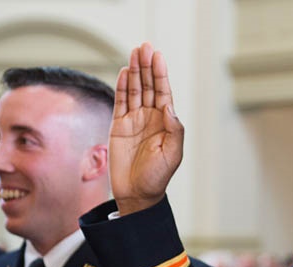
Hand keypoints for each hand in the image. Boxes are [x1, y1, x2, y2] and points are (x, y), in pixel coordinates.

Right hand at [109, 42, 183, 214]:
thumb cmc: (158, 177)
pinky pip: (121, 102)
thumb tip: (168, 107)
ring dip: (135, 72)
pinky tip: (125, 72)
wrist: (137, 194)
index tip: (158, 56)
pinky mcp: (119, 127)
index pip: (163, 92)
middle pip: (149, 86)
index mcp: (165, 123)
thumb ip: (174, 130)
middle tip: (144, 46)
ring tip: (134, 52)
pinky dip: (122, 87)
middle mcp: (150, 117)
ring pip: (135, 90)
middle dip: (147, 66)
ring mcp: (134, 121)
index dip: (161, 74)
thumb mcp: (173, 155)